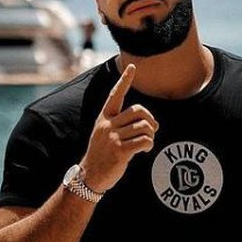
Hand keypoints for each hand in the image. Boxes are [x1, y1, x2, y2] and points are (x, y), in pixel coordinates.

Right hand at [81, 64, 157, 191]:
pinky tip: (145, 150)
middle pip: (138, 111)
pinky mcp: (120, 151)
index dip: (125, 80)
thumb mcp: (105, 134)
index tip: (132, 66)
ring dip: (151, 134)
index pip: (115, 94)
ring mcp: (113, 138)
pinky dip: (149, 144)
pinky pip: (144, 141)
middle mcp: (108, 125)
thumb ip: (122, 125)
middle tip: (151, 130)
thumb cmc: (101, 154)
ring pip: (144, 126)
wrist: (89, 176)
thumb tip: (150, 123)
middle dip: (150, 119)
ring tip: (147, 142)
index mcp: (104, 118)